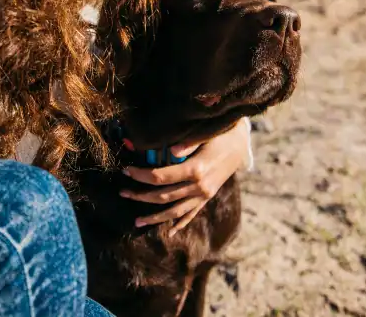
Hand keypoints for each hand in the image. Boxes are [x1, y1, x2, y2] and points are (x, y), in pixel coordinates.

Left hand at [120, 118, 250, 234]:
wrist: (242, 143)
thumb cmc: (221, 133)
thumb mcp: (206, 133)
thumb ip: (188, 143)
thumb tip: (171, 151)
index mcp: (195, 169)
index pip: (160, 176)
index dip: (141, 175)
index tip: (126, 171)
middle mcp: (199, 186)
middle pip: (163, 196)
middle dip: (140, 196)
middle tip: (122, 193)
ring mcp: (204, 194)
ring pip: (175, 211)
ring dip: (155, 218)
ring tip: (137, 221)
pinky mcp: (208, 196)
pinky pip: (191, 213)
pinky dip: (180, 223)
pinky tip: (170, 231)